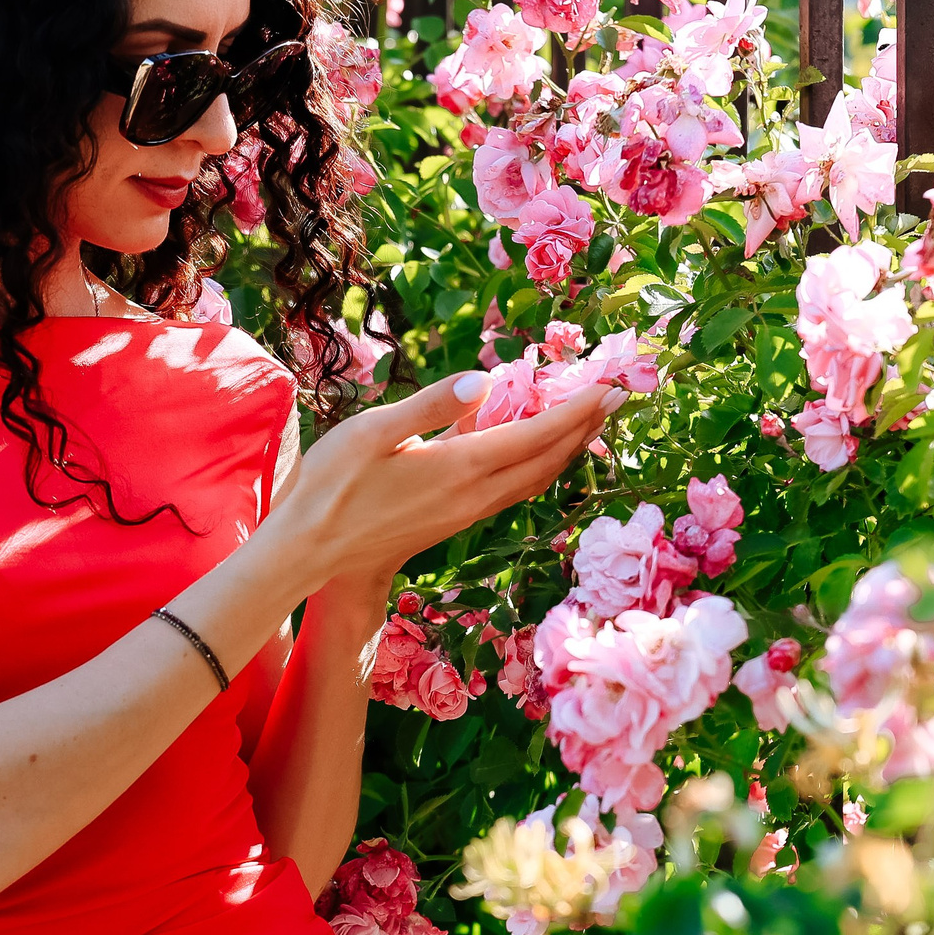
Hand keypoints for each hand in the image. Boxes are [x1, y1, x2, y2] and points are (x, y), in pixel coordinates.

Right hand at [260, 372, 617, 592]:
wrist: (313, 552)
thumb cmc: (332, 485)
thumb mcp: (372, 432)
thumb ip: (429, 405)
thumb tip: (483, 381)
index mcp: (459, 467)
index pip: (535, 435)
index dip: (578, 410)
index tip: (612, 387)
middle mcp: (474, 494)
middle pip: (548, 459)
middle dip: (586, 427)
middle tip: (620, 397)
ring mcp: (467, 511)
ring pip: (535, 478)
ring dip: (568, 448)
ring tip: (591, 421)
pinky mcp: (455, 519)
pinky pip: (514, 488)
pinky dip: (539, 464)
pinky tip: (535, 448)